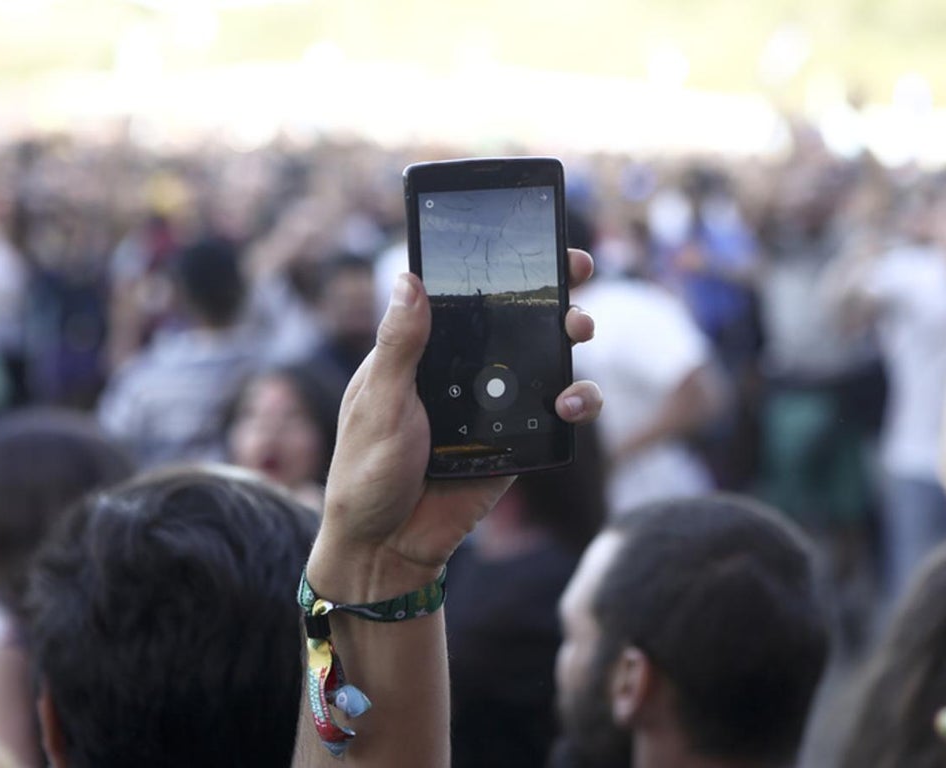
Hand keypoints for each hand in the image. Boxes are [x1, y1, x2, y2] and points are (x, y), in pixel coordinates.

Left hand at [309, 249, 600, 599]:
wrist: (387, 547)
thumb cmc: (366, 471)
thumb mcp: (378, 403)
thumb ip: (400, 345)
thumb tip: (408, 277)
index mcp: (423, 349)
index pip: (465, 294)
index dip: (498, 264)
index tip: (530, 236)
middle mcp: (464, 369)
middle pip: (518, 317)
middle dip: (554, 288)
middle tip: (578, 267)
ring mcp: (495, 404)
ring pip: (547, 358)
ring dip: (572, 337)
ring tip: (579, 330)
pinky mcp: (518, 441)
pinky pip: (558, 412)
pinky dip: (577, 402)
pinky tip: (571, 403)